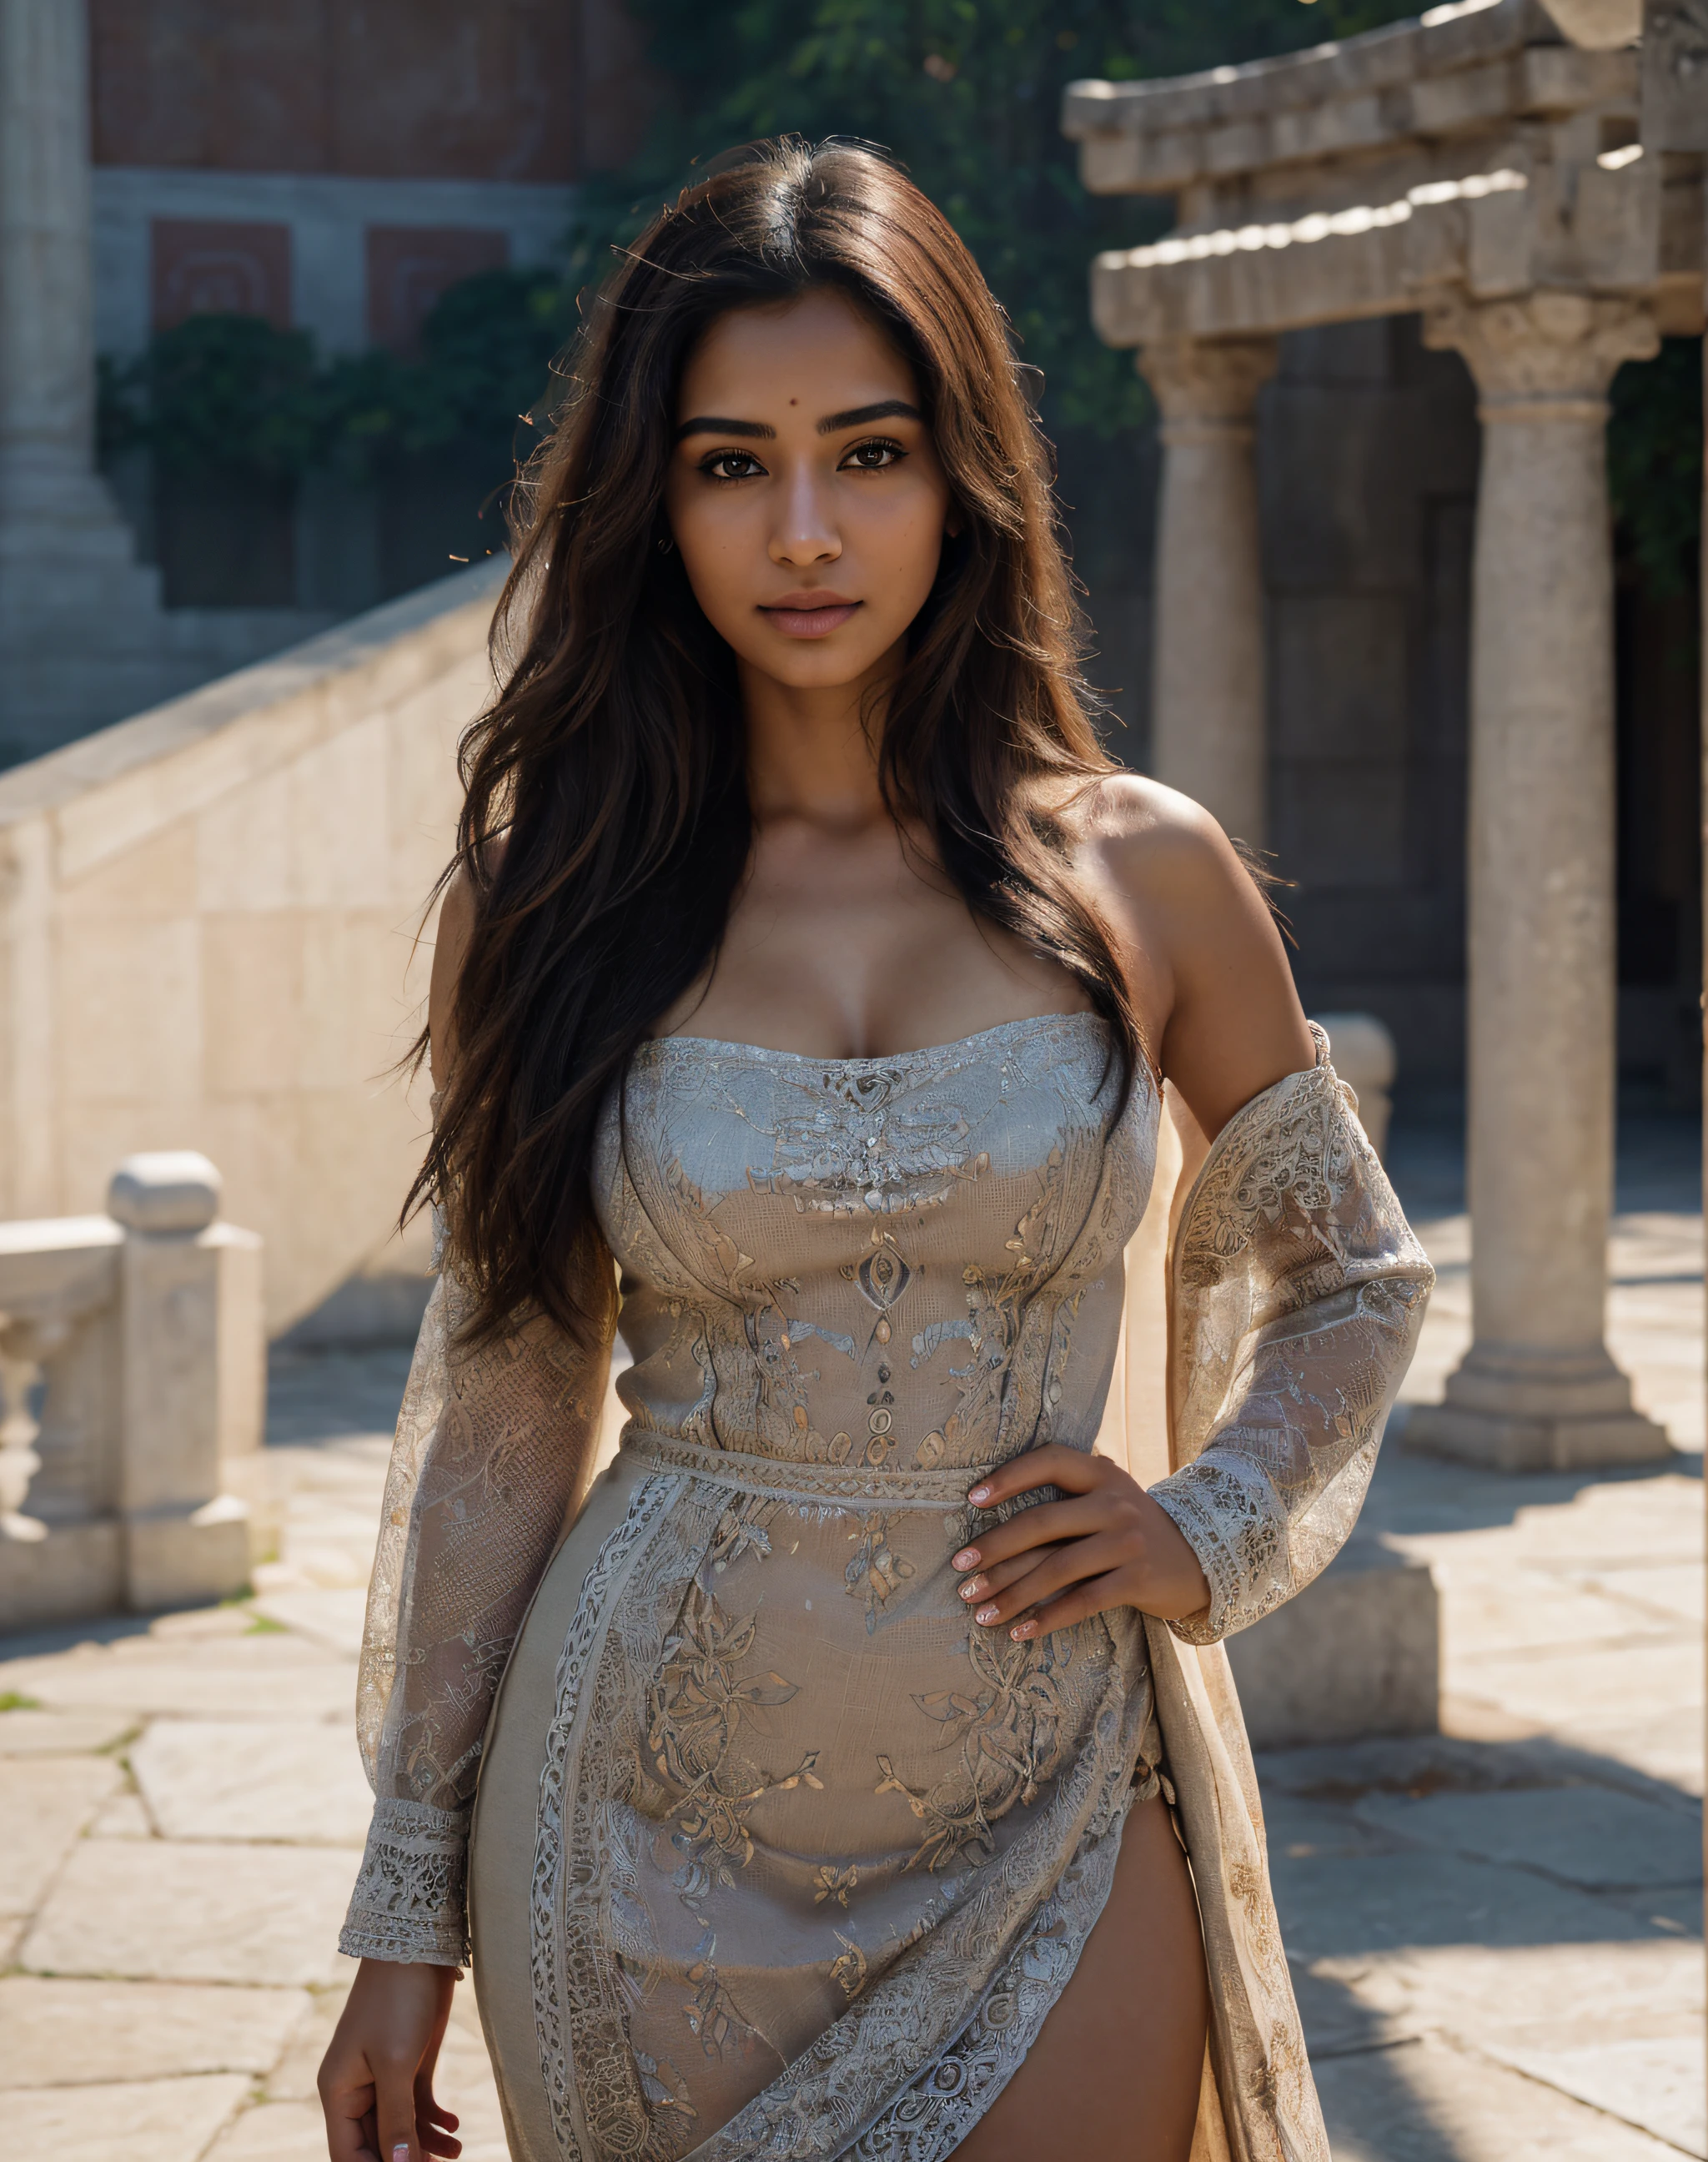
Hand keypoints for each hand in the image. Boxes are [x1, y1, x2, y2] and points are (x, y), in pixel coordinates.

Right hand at [318, 1957, 461, 2161]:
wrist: (417, 1946)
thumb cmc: (397, 2000)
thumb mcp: (397, 2063)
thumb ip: (396, 2119)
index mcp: (339, 2092)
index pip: (347, 2153)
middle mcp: (357, 2090)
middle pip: (375, 2145)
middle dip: (404, 2160)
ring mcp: (384, 2078)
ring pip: (400, 2129)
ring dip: (424, 2145)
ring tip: (456, 2152)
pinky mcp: (410, 2064)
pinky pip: (417, 2107)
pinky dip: (434, 2121)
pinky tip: (454, 2128)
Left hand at [952, 1445, 1209, 1641]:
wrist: (1199, 1560)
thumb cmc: (1133, 1530)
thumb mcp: (1109, 1499)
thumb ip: (1066, 1501)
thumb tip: (992, 1523)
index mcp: (1102, 1474)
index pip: (1049, 1461)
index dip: (1009, 1476)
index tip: (971, 1499)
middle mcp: (1115, 1502)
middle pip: (1042, 1522)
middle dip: (994, 1548)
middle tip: (959, 1569)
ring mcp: (1128, 1541)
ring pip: (1056, 1568)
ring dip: (1011, 1593)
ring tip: (978, 1612)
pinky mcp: (1137, 1580)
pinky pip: (1082, 1602)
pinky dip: (1046, 1619)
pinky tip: (1019, 1632)